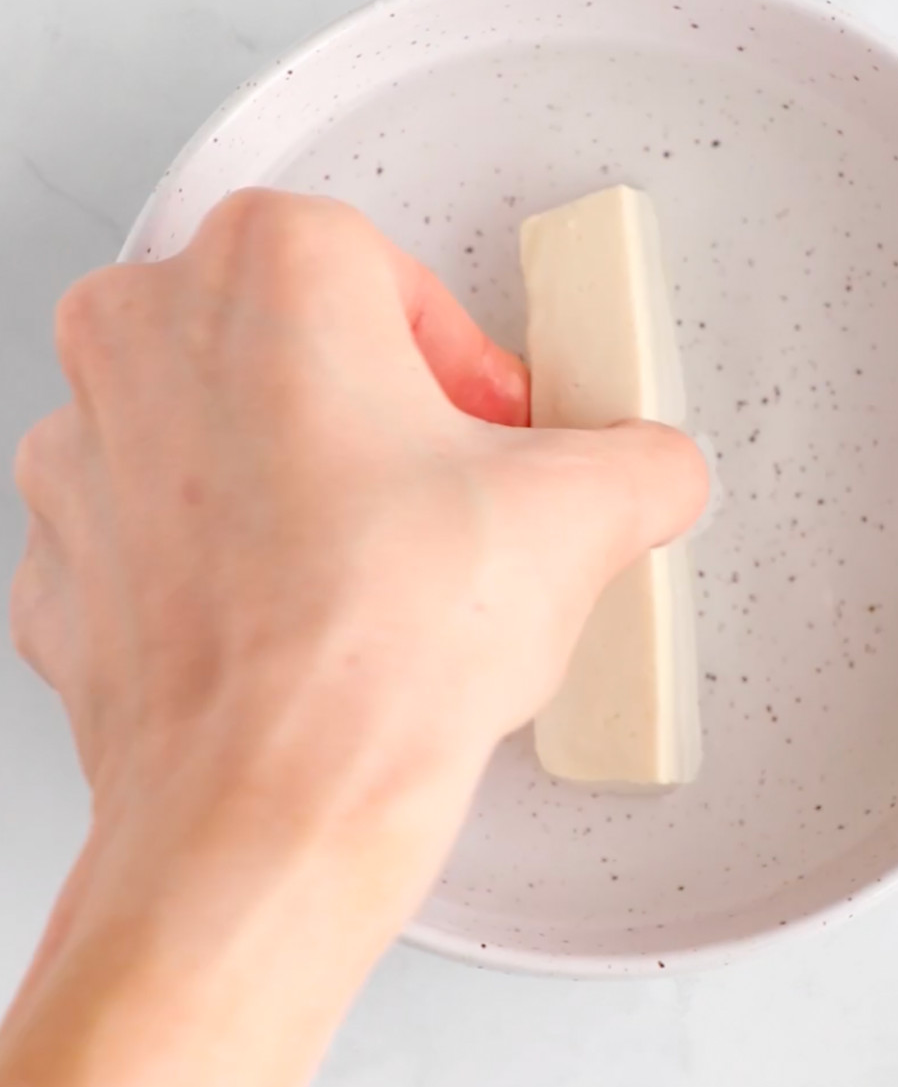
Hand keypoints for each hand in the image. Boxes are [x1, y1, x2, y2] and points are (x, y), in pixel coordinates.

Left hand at [10, 189, 705, 941]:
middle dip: (371, 411)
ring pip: (210, 433)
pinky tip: (294, 624)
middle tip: (440, 493)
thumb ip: (639, 460)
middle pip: (288, 341)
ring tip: (371, 572)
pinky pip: (155, 539)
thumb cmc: (378, 653)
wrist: (266, 816)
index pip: (389, 272)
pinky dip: (219, 571)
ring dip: (287, 483)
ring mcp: (79, 456)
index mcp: (266, 270)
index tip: (491, 428)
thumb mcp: (581, 516)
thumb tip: (648, 469)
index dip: (460, 360)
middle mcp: (144, 340)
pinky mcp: (59, 569)